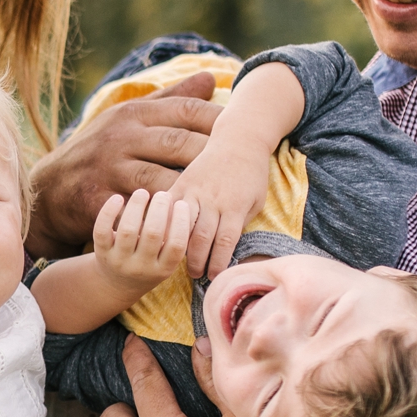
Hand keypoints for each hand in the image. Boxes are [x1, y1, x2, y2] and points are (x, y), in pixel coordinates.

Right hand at [28, 73, 224, 257]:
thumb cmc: (100, 151)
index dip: (217, 120)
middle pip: (178, 143)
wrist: (49, 191)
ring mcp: (109, 168)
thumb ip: (171, 99)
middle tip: (242, 168)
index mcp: (133, 113)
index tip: (242, 132)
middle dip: (212, 155)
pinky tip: (188, 223)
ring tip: (222, 199)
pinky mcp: (99, 198)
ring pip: (162, 178)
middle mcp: (121, 136)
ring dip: (193, 190)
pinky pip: (140, 209)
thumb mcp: (129, 119)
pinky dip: (164, 216)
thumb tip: (212, 77)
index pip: (185, 110)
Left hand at [89, 187, 195, 299]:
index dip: (182, 221)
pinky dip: (109, 212)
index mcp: (162, 269)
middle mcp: (141, 268)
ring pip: (128, 230)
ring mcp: (119, 261)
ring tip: (143, 192)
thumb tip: (190, 202)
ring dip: (137, 207)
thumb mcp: (165, 260)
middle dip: (159, 209)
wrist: (116, 285)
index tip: (182, 203)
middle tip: (163, 195)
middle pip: (152, 234)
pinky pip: (102, 230)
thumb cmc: (149, 264)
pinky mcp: (101, 253)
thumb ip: (175, 239)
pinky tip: (119, 198)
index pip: (176, 245)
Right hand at [166, 136, 275, 281]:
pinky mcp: (182, 182)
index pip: (225, 242)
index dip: (218, 263)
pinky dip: (163, 222)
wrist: (239, 140)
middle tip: (195, 274)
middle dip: (197, 261)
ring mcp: (195, 191)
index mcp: (235, 207)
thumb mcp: (256, 201)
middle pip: (201, 238)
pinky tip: (160, 236)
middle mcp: (213, 200)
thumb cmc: (251, 174)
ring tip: (178, 259)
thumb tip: (225, 248)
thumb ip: (241, 223)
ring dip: (179, 246)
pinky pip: (169, 207)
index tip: (215, 276)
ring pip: (182, 225)